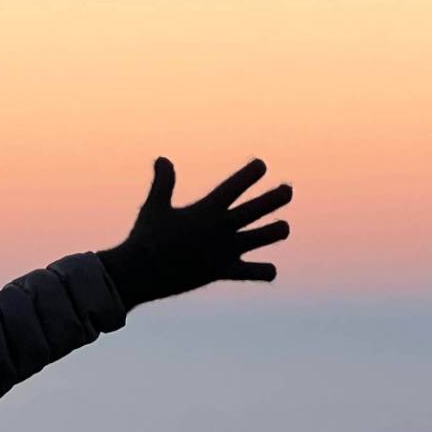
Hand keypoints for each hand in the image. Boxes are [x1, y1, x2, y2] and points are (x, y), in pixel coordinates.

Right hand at [97, 157, 291, 308]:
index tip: (262, 165)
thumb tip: (163, 159)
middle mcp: (221, 227)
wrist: (142, 272)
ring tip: (283, 228)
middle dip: (277, 197)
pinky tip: (270, 270)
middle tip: (288, 190)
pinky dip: (264, 271)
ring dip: (277, 231)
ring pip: (264, 237)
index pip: (235, 186)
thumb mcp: (154, 206)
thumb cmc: (146, 238)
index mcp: (207, 210)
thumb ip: (163, 182)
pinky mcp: (223, 271)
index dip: (250, 173)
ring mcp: (225, 250)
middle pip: (258, 208)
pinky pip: (252, 273)